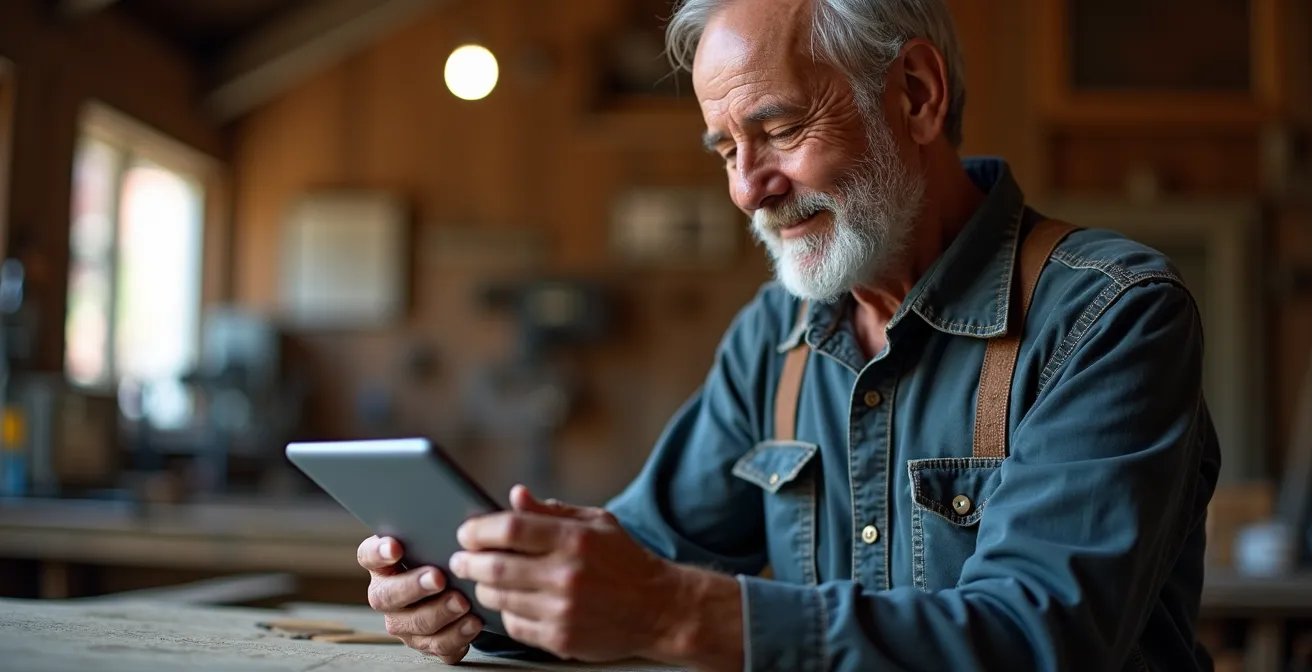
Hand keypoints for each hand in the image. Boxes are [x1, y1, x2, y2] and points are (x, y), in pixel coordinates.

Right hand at [357, 535, 482, 662]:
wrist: (461, 590)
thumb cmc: (445, 556)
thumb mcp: (438, 539)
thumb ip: (436, 527)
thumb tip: (464, 513)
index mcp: (384, 565)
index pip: (368, 556)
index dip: (378, 553)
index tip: (395, 547)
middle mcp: (387, 596)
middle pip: (388, 596)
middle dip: (414, 587)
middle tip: (438, 577)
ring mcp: (405, 623)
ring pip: (414, 624)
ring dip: (440, 613)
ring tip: (463, 601)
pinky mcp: (427, 643)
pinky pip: (438, 647)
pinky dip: (457, 637)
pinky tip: (473, 623)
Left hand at [448, 485, 720, 663]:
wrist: (660, 609)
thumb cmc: (626, 562)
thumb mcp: (596, 523)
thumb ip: (552, 511)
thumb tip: (515, 496)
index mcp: (575, 539)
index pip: (509, 529)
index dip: (478, 529)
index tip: (467, 533)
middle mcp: (566, 574)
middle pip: (494, 567)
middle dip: (468, 562)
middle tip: (461, 559)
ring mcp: (562, 609)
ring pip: (498, 598)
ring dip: (483, 588)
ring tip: (485, 580)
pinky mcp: (561, 638)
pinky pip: (514, 624)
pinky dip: (505, 612)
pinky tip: (512, 602)